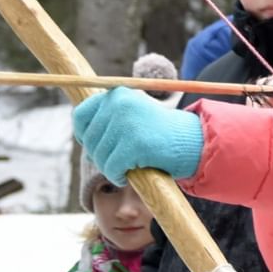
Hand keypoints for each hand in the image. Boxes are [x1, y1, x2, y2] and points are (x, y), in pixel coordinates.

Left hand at [73, 87, 207, 182]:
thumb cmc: (161, 133)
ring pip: (98, 157)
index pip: (80, 116)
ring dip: (111, 168)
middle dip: (102, 155)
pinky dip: (118, 177)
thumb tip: (79, 133)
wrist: (193, 142)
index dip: (85, 135)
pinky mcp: (134, 144)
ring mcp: (126, 123)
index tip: (100, 145)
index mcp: (117, 94)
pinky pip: (111, 169)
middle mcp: (118, 103)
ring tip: (130, 164)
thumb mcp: (133, 115)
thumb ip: (108, 118)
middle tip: (123, 159)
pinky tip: (131, 174)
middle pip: (88, 141)